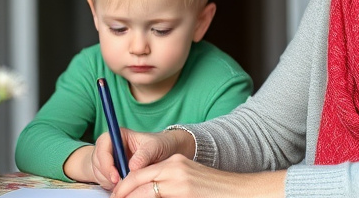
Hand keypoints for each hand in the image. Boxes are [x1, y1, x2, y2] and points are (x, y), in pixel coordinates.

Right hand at [92, 128, 193, 189]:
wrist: (163, 154)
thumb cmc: (158, 145)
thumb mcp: (154, 147)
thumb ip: (144, 155)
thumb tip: (132, 167)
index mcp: (118, 135)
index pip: (103, 145)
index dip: (106, 162)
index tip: (116, 176)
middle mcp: (110, 145)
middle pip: (97, 160)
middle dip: (107, 174)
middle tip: (120, 184)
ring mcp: (108, 157)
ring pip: (98, 171)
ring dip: (108, 180)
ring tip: (125, 184)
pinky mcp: (108, 169)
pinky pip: (103, 179)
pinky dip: (110, 185)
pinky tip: (122, 185)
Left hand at [110, 154, 283, 197]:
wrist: (242, 191)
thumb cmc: (215, 191)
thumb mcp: (188, 182)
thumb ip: (167, 185)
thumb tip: (143, 193)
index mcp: (174, 163)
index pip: (139, 173)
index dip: (123, 186)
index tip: (116, 196)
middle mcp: (174, 169)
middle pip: (136, 181)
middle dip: (122, 194)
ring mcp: (179, 182)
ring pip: (143, 192)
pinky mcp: (184, 192)